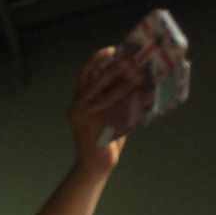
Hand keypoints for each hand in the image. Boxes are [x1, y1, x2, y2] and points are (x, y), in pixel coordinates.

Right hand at [67, 47, 141, 175]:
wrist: (97, 165)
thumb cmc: (108, 141)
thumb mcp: (115, 115)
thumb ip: (119, 100)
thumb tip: (139, 79)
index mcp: (81, 100)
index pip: (87, 74)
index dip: (99, 59)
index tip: (115, 49)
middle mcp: (76, 103)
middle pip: (89, 75)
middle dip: (108, 63)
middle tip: (127, 54)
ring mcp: (78, 112)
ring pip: (98, 86)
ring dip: (117, 76)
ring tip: (134, 69)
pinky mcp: (85, 121)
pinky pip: (105, 102)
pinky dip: (120, 93)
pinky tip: (135, 87)